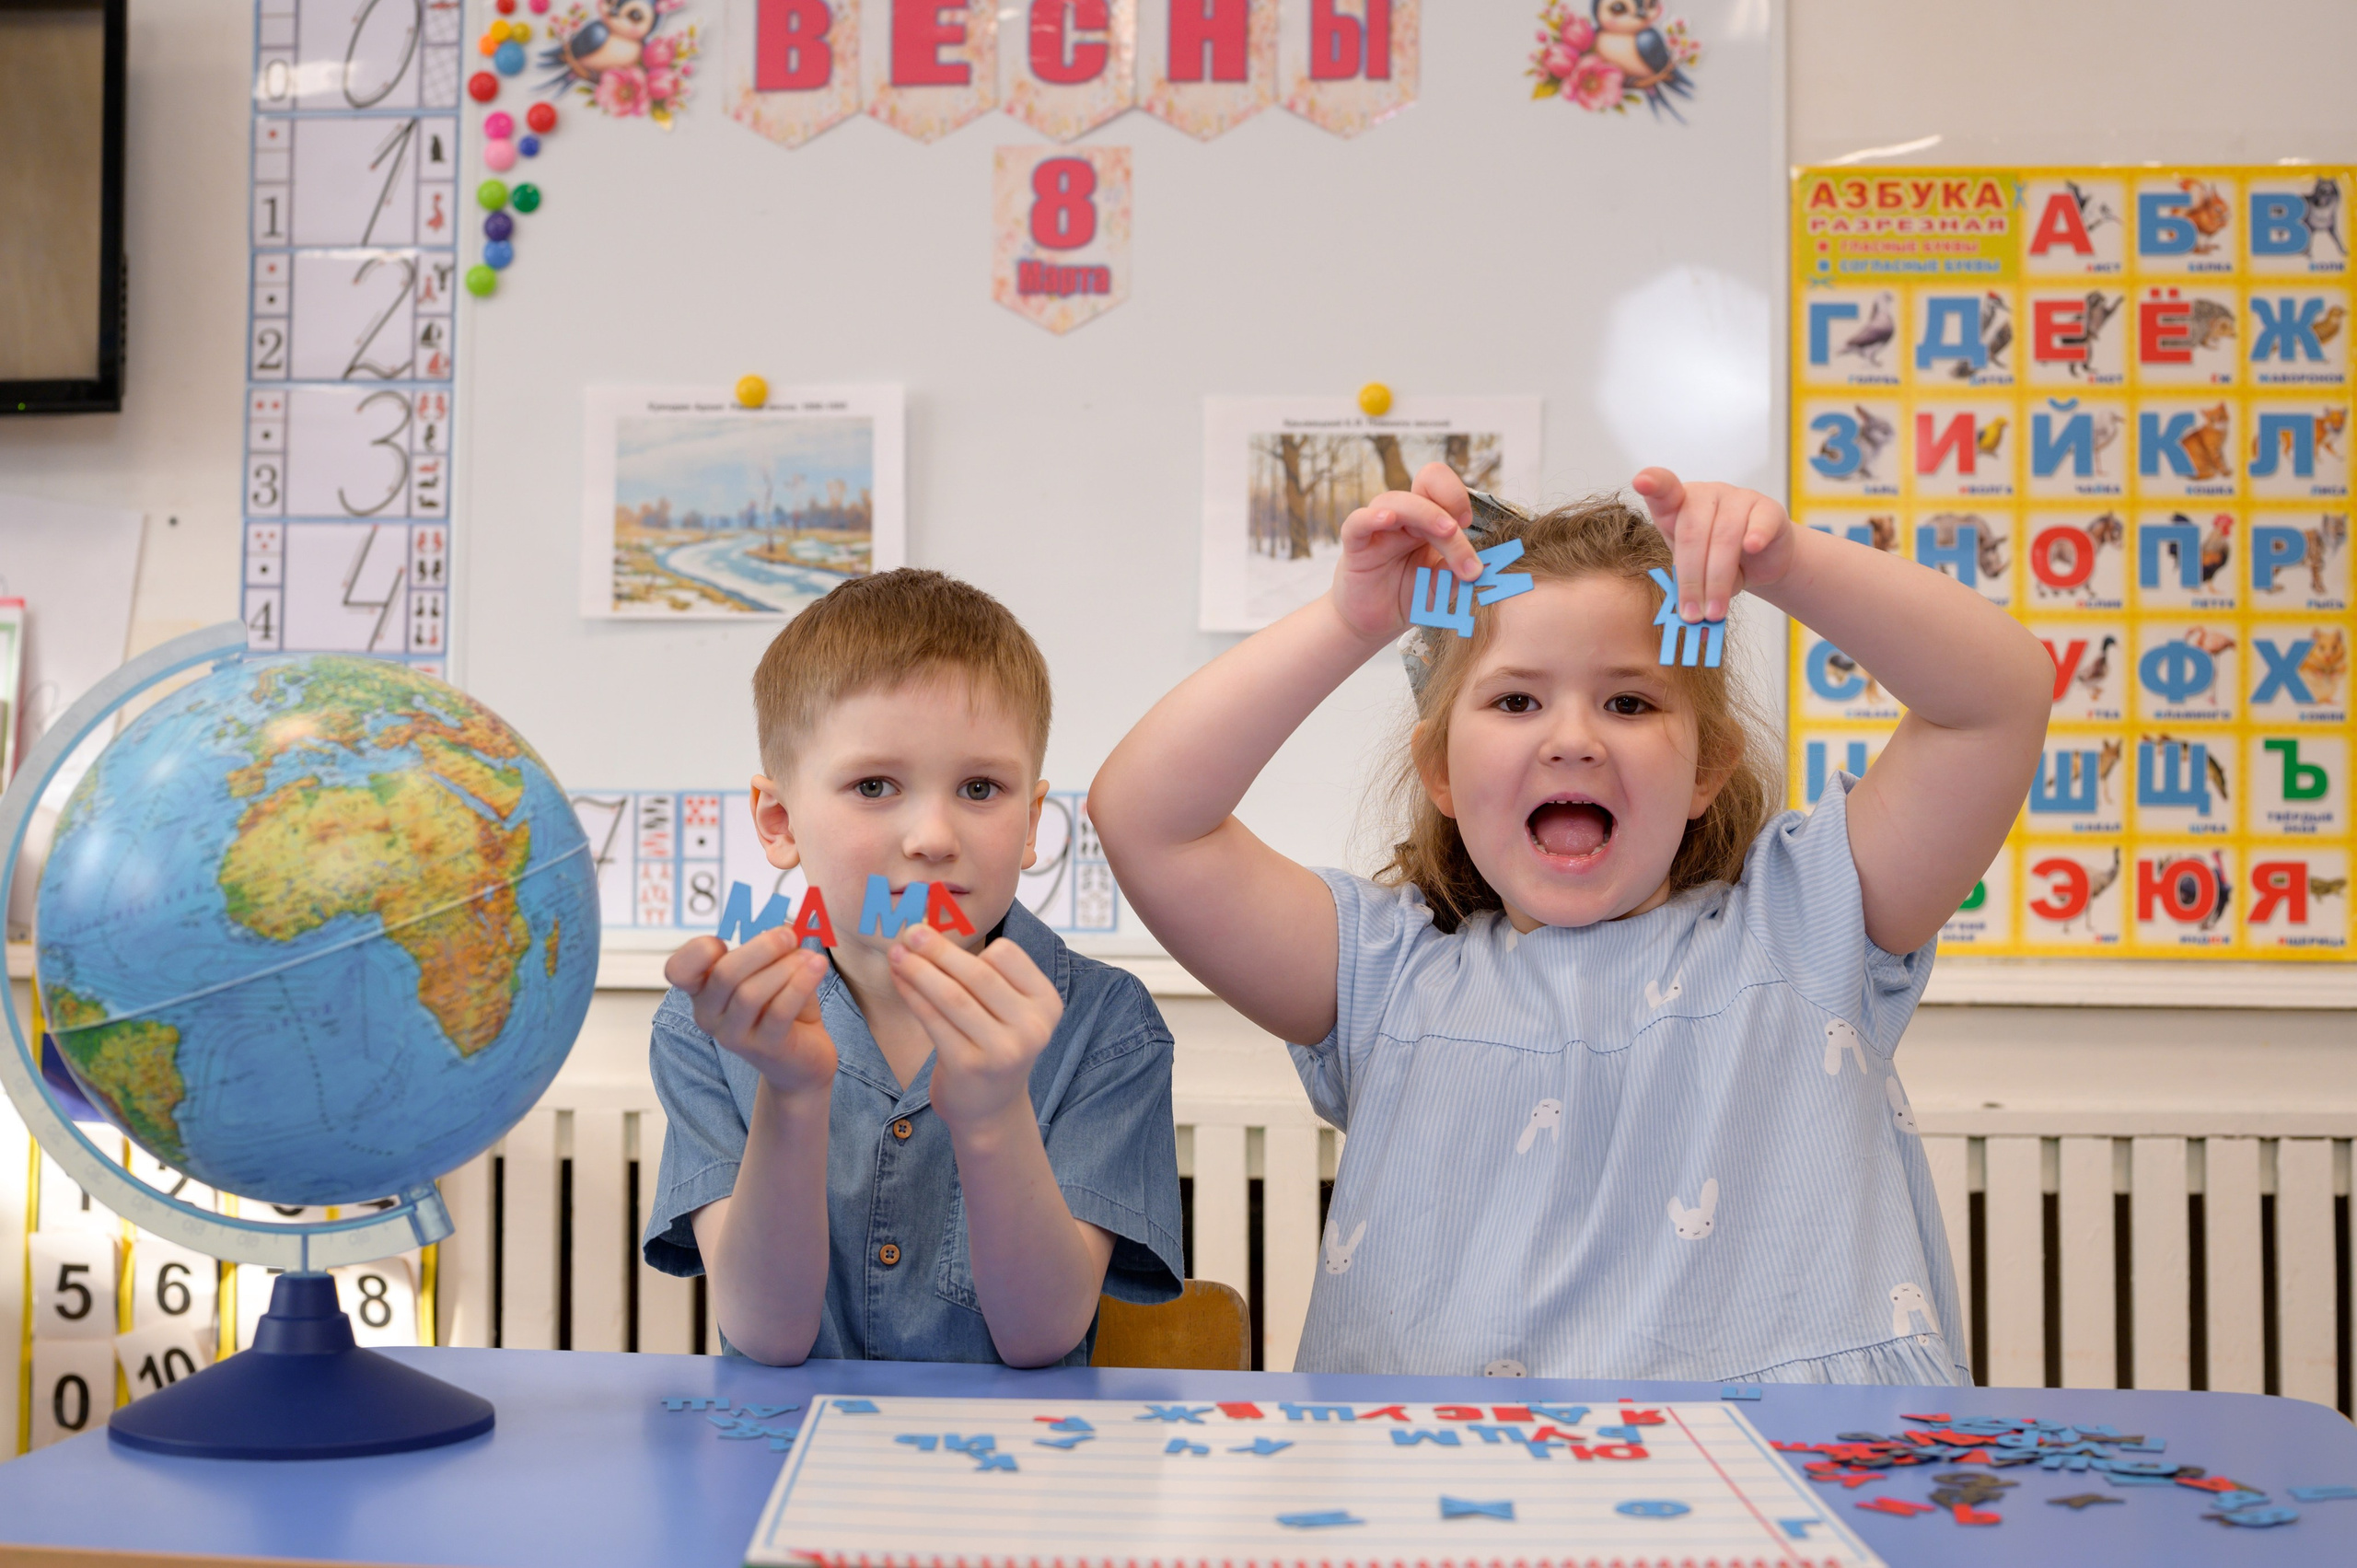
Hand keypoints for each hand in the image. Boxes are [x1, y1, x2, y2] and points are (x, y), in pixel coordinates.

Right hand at [665, 932, 834, 1096]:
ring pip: (751, 993)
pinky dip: (801, 983)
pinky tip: (817, 967)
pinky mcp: (764, 1049)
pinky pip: (779, 1010)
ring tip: (810, 957)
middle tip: (789, 935)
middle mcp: (710, 1015)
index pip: (677, 969)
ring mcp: (734, 1036)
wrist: (804, 1059)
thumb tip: (783, 923)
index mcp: (704, 991)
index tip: (726, 940)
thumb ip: (771, 947)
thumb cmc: (783, 1006)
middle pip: (724, 974)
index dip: (697, 950)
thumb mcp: (772, 970)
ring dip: (786, 966)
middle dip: (762, 947)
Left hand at [886, 923, 1063, 1143]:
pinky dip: (912, 995)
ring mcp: (1002, 1050)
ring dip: (919, 970)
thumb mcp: (1009, 1010)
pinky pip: (934, 1020)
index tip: (938, 935)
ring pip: (952, 996)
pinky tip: (899, 981)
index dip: (972, 945)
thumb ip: (987, 974)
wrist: (989, 1107)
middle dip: (938, 950)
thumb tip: (934, 928)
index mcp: (1047, 1003)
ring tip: (897, 954)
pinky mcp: (969, 1066)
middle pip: (978, 975)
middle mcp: (1032, 1027)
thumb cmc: (994, 1045)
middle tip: (910, 932)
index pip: (1007, 956)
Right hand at [1327, 461, 1485, 642]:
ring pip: (1395, 501)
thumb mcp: (1441, 587)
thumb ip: (1456, 574)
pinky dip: (1371, 517)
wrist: (1376, 623)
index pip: (1440, 487)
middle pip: (1424, 490)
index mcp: (1426, 522)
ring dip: (1426, 514)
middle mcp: (1403, 519)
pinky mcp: (1355, 547)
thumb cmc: (1408, 597)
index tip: (1468, 523)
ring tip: (1446, 532)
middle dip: (1449, 511)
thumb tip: (1479, 566)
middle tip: (1463, 539)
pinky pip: (1357, 522)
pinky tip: (1386, 519)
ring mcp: (1378, 530)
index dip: (1456, 496)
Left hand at [1631, 467, 1795, 622]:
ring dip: (1718, 580)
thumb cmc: (1715, 561)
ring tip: (1715, 612)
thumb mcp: (1694, 572)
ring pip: (1723, 536)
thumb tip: (1689, 618)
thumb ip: (1686, 585)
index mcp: (1677, 506)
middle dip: (1691, 579)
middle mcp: (1705, 495)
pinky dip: (1755, 535)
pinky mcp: (1767, 508)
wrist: (1761, 559)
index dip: (1652, 483)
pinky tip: (1752, 548)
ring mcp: (1737, 497)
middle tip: (1693, 614)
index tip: (1640, 481)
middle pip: (1692, 533)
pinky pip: (1760, 522)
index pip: (1663, 490)